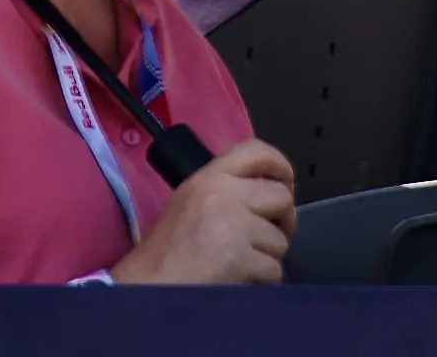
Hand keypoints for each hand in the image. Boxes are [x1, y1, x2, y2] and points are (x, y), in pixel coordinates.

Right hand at [113, 138, 293, 284]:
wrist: (151, 286)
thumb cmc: (167, 250)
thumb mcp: (190, 201)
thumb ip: (224, 190)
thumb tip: (265, 192)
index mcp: (209, 177)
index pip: (257, 151)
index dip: (281, 166)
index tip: (285, 184)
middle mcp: (224, 194)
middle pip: (282, 197)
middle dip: (283, 221)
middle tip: (267, 236)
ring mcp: (234, 226)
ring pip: (281, 240)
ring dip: (267, 257)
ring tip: (241, 264)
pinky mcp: (240, 258)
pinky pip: (274, 269)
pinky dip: (262, 281)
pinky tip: (240, 280)